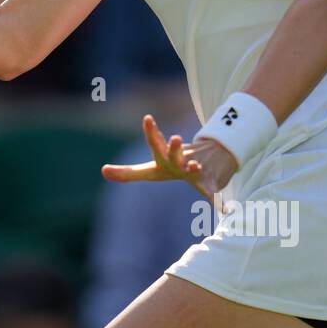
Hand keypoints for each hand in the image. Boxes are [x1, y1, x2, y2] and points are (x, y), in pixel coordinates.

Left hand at [102, 114, 240, 208]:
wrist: (215, 157)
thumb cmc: (177, 165)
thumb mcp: (153, 170)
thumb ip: (129, 173)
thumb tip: (102, 170)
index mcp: (165, 159)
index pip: (155, 144)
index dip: (151, 133)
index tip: (148, 118)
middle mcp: (180, 161)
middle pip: (174, 154)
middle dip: (174, 148)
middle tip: (176, 138)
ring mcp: (197, 170)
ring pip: (194, 168)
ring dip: (194, 168)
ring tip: (195, 168)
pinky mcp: (211, 182)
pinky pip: (213, 193)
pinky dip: (218, 201)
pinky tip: (224, 209)